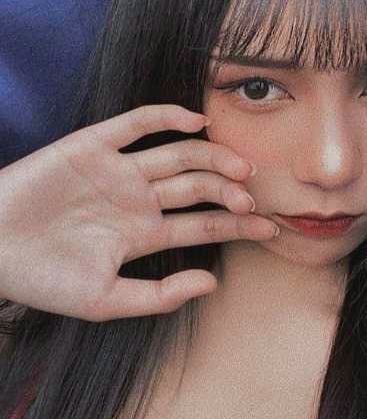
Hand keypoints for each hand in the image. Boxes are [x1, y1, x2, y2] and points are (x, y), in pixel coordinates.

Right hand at [0, 105, 277, 320]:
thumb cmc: (43, 280)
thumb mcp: (105, 301)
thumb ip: (160, 296)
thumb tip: (213, 283)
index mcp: (144, 233)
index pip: (204, 224)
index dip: (238, 225)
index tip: (272, 229)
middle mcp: (138, 198)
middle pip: (198, 187)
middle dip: (229, 191)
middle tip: (252, 199)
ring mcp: (118, 171)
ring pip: (177, 155)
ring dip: (211, 158)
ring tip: (239, 168)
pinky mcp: (91, 146)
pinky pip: (135, 124)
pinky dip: (166, 117)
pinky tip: (196, 121)